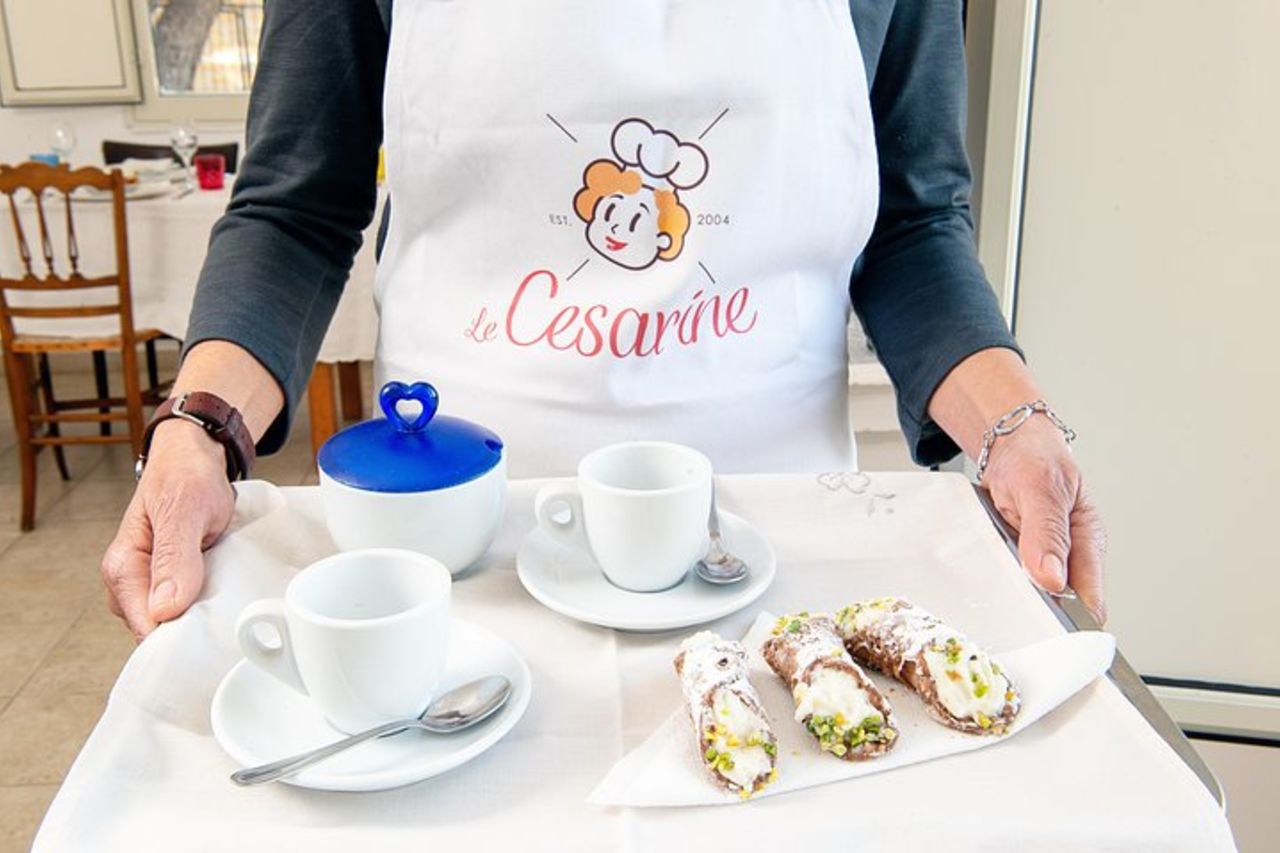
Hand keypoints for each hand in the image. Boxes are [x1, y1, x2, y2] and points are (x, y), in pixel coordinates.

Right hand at [100, 420, 234, 638]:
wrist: (193, 457)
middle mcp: (128, 582)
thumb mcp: (184, 510)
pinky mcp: (166, 582)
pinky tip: (220, 589)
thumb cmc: (186, 476)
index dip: (178, 637)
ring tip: (225, 593)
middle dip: (191, 629)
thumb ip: (174, 558)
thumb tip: (163, 609)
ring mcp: (147, 584)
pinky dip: (203, 603)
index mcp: (122, 568)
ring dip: (200, 615)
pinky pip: (184, 607)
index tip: (211, 633)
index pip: (145, 628)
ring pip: (173, 623)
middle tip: (227, 611)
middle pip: (159, 632)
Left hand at [982, 417, 1106, 623]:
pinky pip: (1010, 581)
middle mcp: (1069, 557)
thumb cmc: (1035, 458)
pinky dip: (999, 585)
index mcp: (1088, 543)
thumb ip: (1047, 533)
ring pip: (1033, 598)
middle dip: (1038, 617)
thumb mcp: (1041, 488)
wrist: (1009, 446)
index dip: (1074, 626)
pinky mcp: (1020, 558)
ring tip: (998, 603)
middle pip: (1060, 607)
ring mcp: (1044, 559)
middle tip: (1013, 621)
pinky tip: (987, 584)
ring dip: (1014, 602)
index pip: (1091, 602)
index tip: (1050, 639)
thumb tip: (1053, 579)